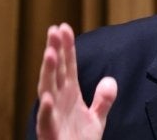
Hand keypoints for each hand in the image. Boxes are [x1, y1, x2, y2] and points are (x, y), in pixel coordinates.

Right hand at [36, 23, 117, 139]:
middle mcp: (58, 102)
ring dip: (47, 72)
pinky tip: (47, 97)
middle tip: (54, 30)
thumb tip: (110, 80)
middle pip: (55, 72)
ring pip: (47, 90)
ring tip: (49, 53)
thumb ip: (103, 99)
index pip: (67, 66)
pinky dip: (46, 109)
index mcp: (68, 96)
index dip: (66, 47)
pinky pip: (46, 121)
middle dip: (54, 51)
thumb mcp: (96, 119)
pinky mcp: (49, 134)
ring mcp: (52, 116)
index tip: (64, 27)